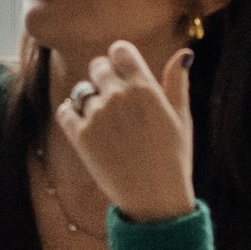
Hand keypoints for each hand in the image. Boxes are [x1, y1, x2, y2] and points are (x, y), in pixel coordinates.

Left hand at [50, 38, 197, 224]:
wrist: (155, 198)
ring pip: (82, 91)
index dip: (120, 57)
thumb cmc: (173, 158)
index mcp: (145, 88)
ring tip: (105, 121)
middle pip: (98, 67)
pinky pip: (65, 111)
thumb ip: (177, 82)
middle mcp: (118, 97)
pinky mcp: (80, 136)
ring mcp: (97, 116)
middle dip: (104, 77)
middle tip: (114, 98)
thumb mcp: (181, 118)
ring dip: (90, 99)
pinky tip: (85, 125)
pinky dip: (71, 114)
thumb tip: (185, 53)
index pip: (120, 50)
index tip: (122, 69)